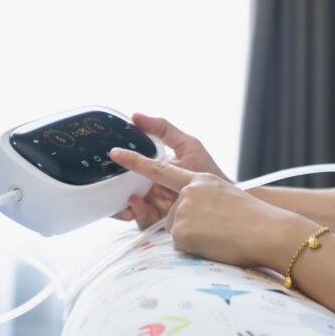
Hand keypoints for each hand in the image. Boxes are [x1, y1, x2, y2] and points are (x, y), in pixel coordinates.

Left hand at [108, 146, 309, 269]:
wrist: (269, 232)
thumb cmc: (253, 219)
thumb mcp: (225, 196)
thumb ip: (201, 197)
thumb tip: (183, 214)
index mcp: (199, 180)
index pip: (159, 169)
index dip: (135, 161)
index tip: (114, 153)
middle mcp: (187, 193)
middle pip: (173, 214)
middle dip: (190, 226)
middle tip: (219, 228)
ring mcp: (183, 211)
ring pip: (177, 230)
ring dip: (194, 238)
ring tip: (220, 235)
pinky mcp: (181, 232)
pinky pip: (179, 245)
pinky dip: (194, 249)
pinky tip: (214, 244)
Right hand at [111, 113, 228, 229]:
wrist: (225, 199)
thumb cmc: (207, 171)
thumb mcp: (187, 145)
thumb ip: (163, 129)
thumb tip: (135, 116)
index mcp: (154, 168)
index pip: (130, 164)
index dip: (120, 160)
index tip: (113, 152)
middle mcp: (149, 186)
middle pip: (123, 185)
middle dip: (113, 185)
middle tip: (109, 178)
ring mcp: (152, 203)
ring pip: (126, 204)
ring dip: (119, 201)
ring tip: (124, 195)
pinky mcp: (158, 219)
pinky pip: (139, 218)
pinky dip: (135, 211)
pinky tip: (135, 203)